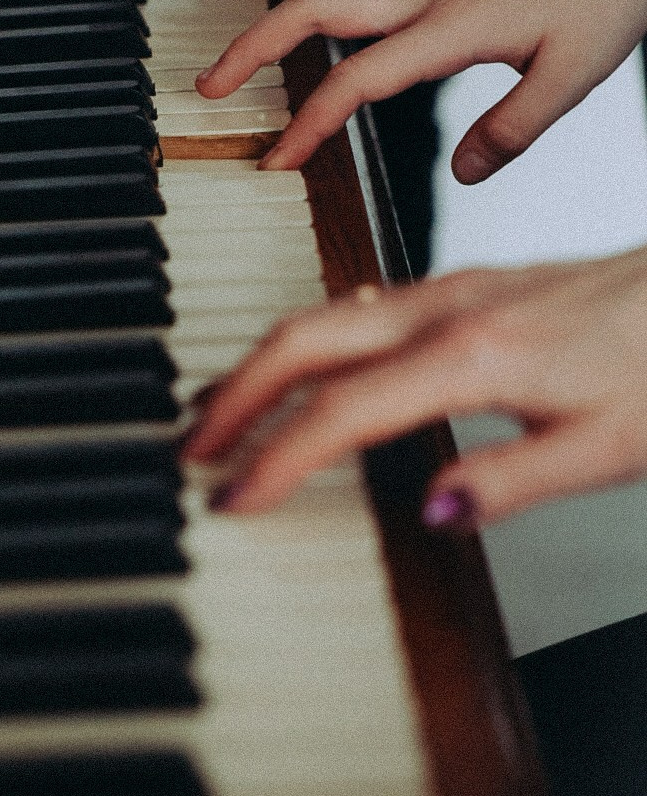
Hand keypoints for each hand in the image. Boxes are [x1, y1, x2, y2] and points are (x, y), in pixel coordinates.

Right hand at [184, 247, 646, 524]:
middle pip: (303, 340)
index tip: (233, 498)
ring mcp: (453, 290)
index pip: (342, 412)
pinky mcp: (467, 285)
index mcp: (474, 357)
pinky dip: (308, 343)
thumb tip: (427, 510)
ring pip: (324, 314)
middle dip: (234, 393)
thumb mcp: (609, 448)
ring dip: (261, 363)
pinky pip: (358, 305)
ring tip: (223, 411)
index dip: (277, 459)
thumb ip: (511, 483)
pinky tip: (304, 365)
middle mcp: (449, 311)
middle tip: (191, 445)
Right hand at [199, 0, 646, 179]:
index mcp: (452, 26)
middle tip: (211, 84)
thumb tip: (464, 171)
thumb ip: (511, 130)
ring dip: (280, 10)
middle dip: (253, 45)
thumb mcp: (573, 75)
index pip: (355, 78)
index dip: (308, 123)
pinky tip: (327, 3)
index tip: (276, 160)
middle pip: (313, 6)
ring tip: (249, 49)